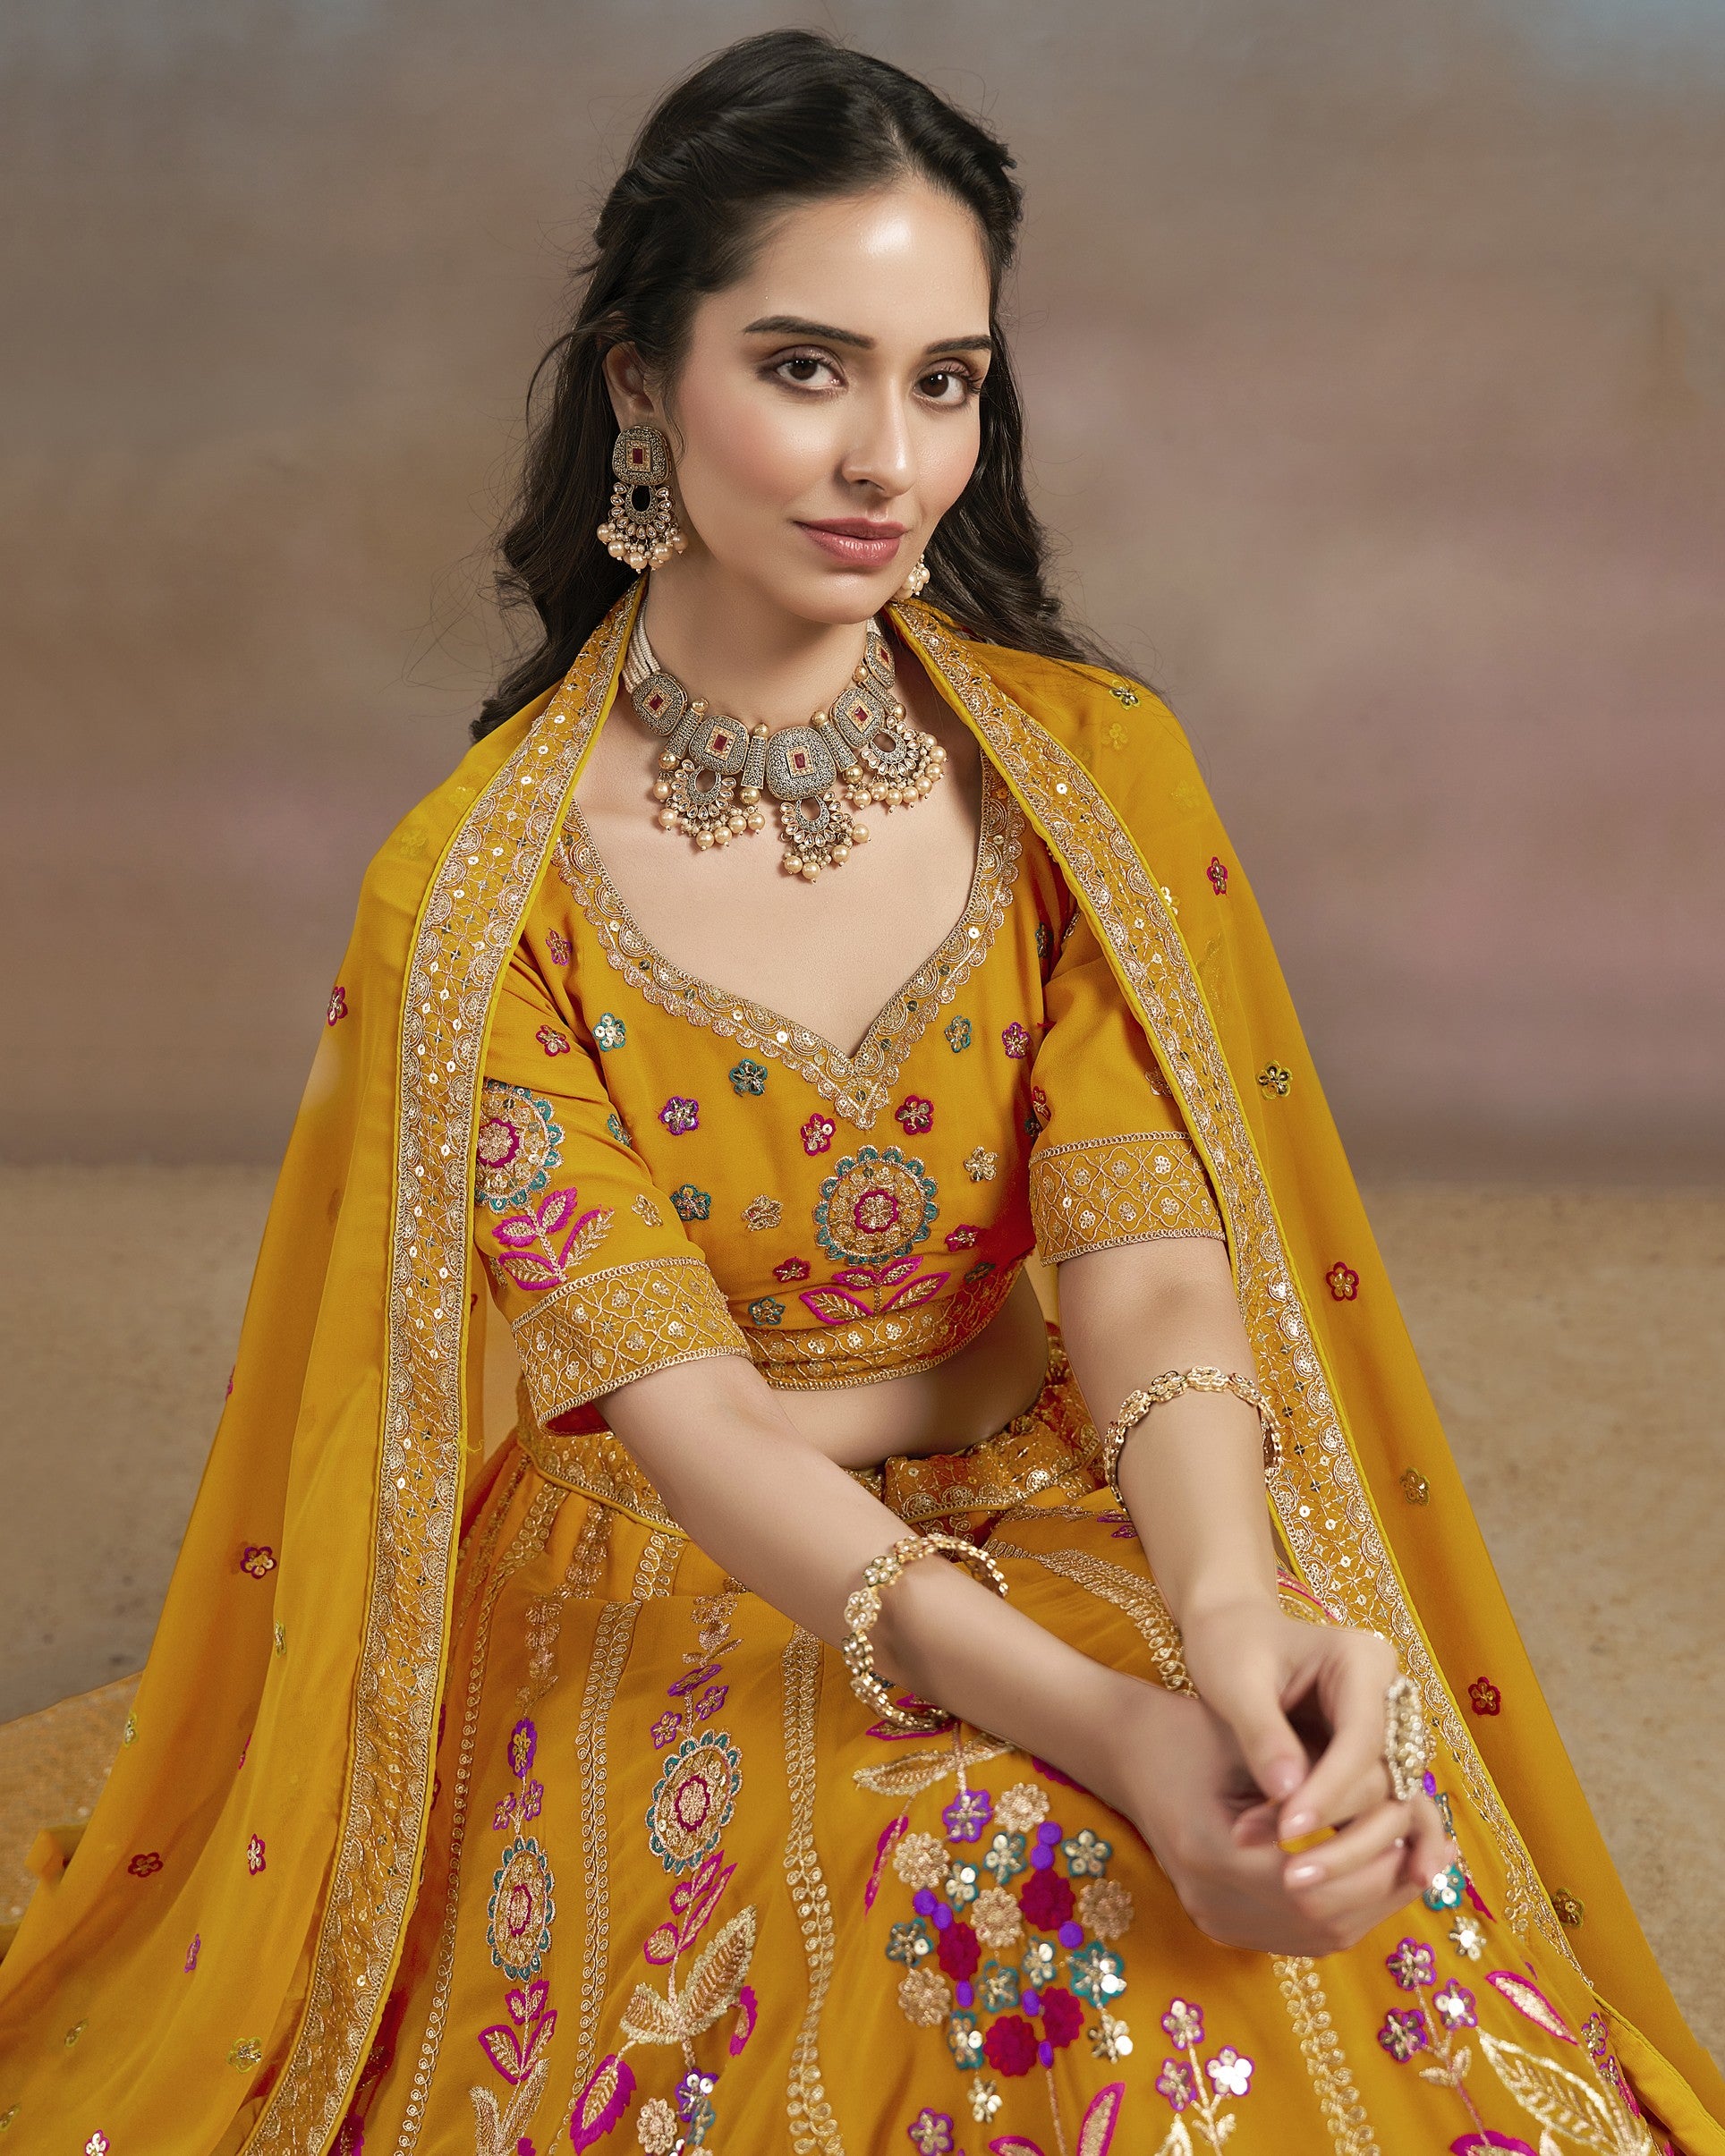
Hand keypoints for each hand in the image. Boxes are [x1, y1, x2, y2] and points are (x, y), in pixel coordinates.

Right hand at [1100, 1682, 1446, 1955]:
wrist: (1125, 1753)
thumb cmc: (1187, 1729)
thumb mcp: (1246, 1735)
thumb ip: (1312, 1769)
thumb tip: (1399, 1799)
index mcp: (1211, 1853)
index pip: (1313, 1881)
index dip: (1370, 1857)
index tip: (1410, 1821)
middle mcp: (1211, 1903)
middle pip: (1322, 1920)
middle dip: (1383, 1883)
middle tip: (1426, 1846)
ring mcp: (1216, 1923)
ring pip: (1320, 1937)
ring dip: (1373, 1901)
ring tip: (1411, 1858)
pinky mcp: (1224, 1927)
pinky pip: (1301, 1937)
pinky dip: (1347, 1909)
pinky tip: (1372, 1874)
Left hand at [1176, 1597, 1454, 1905]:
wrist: (1233, 1632)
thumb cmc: (1230, 1646)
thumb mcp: (1236, 1682)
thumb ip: (1264, 1736)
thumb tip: (1286, 1796)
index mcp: (1364, 1660)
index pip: (1360, 1739)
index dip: (1329, 1790)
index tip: (1288, 1830)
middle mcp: (1390, 1695)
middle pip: (1383, 1776)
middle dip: (1338, 1827)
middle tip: (1291, 1874)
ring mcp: (1389, 1729)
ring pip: (1391, 1801)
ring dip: (1356, 1847)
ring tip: (1323, 1891)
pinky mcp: (1376, 1759)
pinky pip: (1392, 1807)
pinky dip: (1393, 1846)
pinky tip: (1405, 1885)